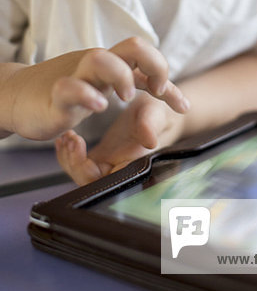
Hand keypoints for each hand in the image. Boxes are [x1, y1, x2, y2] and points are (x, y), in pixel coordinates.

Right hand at [7, 37, 188, 140]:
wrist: (18, 96)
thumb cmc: (65, 92)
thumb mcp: (104, 87)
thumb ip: (133, 84)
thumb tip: (166, 91)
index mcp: (110, 63)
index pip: (146, 59)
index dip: (168, 79)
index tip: (181, 106)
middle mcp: (96, 65)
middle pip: (132, 46)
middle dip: (154, 64)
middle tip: (155, 91)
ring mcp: (75, 76)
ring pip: (100, 58)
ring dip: (121, 76)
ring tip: (124, 97)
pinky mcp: (55, 95)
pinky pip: (70, 87)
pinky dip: (86, 95)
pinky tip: (98, 107)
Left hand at [55, 91, 185, 184]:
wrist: (154, 109)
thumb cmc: (158, 112)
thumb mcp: (154, 113)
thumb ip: (150, 126)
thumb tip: (150, 141)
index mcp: (134, 166)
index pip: (106, 182)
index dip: (86, 170)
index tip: (79, 145)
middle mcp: (119, 170)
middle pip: (89, 181)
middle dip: (73, 163)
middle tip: (70, 138)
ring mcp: (109, 165)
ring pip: (82, 174)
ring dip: (69, 157)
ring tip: (66, 135)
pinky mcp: (101, 158)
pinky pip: (81, 164)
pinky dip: (69, 152)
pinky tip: (65, 137)